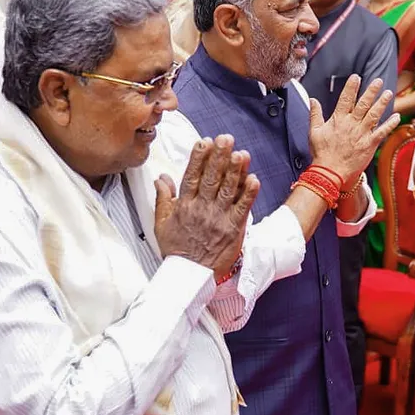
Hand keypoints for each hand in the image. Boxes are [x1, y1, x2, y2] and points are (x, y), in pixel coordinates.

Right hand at [155, 135, 259, 278]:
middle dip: (219, 156)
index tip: (204, 142)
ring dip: (235, 170)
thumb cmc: (176, 249)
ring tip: (241, 153)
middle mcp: (201, 209)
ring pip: (228, 190)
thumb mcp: (161, 223)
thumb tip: (161, 178)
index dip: (198, 158)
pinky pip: (242, 208)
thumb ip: (163, 198)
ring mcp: (218, 219)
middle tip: (226, 138)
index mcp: (184, 206)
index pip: (191, 176)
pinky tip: (254, 179)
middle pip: (212, 178)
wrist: (189, 275)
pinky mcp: (233, 229)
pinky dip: (248, 194)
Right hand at [308, 76, 399, 185]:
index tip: (356, 77)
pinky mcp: (369, 144)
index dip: (351, 87)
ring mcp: (362, 134)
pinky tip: (397, 116)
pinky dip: (390, 124)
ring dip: (382, 103)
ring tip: (388, 92)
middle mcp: (351, 124)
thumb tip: (313, 100)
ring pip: (374, 114)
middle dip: (371, 91)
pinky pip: (382, 132)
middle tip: (378, 80)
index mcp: (338, 120)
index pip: (345, 99)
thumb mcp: (314, 132)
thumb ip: (315, 114)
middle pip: (363, 104)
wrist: (330, 172)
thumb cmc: (322, 153)